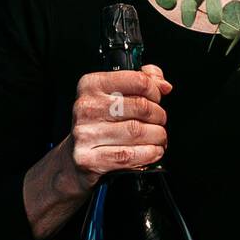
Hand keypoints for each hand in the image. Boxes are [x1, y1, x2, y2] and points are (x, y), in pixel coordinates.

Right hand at [65, 63, 172, 192]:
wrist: (76, 155)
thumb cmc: (100, 122)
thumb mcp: (115, 94)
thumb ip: (141, 82)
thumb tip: (163, 85)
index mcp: (92, 85)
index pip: (137, 81)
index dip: (155, 91)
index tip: (157, 99)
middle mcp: (86, 107)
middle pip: (141, 107)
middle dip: (159, 116)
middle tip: (159, 122)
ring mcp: (86, 134)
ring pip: (137, 131)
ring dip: (157, 136)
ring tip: (158, 137)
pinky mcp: (89, 159)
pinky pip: (130, 155)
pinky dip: (149, 154)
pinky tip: (152, 151)